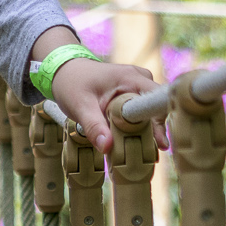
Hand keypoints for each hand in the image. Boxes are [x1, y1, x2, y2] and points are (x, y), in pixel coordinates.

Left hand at [26, 27, 158, 157]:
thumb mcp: (80, 106)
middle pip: (156, 106)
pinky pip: (142, 108)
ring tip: (146, 151)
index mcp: (130, 78)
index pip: (156, 100)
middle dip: (155, 130)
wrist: (65, 71)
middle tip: (154, 154)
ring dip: (148, 128)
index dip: (160, 122)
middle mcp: (139, 78)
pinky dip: (140, 124)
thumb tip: (107, 148)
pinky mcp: (133, 91)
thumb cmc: (72, 84)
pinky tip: (135, 140)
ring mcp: (138, 83)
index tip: (160, 144)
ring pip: (150, 109)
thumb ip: (94, 127)